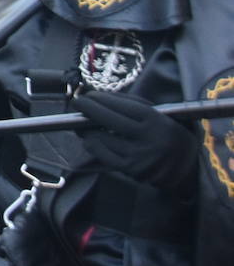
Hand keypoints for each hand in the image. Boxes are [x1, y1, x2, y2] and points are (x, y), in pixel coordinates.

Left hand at [73, 91, 198, 196]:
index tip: (88, 95)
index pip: (122, 106)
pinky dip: (92, 143)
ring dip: (86, 128)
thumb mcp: (162, 115)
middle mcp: (148, 139)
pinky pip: (101, 153)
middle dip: (88, 109)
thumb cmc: (170, 135)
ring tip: (82, 122)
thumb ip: (133, 105)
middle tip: (78, 103)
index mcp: (157, 122)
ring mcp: (138, 157)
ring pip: (100, 137)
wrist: (188, 170)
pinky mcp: (130, 170)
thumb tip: (99, 97)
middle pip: (108, 119)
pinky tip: (90, 137)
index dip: (101, 99)